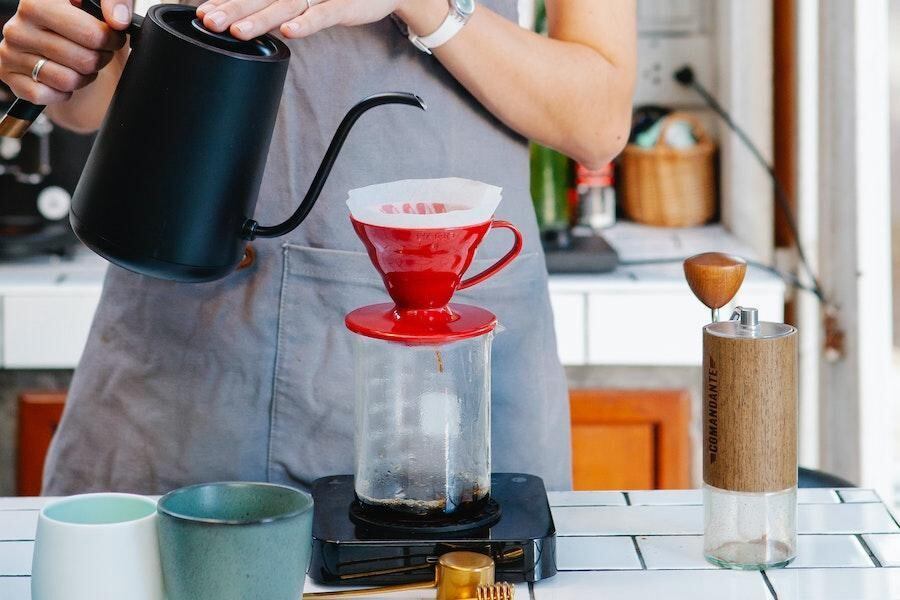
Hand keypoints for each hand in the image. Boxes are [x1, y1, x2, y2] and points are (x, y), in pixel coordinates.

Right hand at [0, 0, 125, 105]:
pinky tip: (61, 77)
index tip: (112, 37)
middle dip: (100, 60)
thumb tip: (119, 20)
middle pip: (84, 60)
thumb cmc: (79, 27)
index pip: (93, 34)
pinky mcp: (7, 74)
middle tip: (97, 52)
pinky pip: (47, 95)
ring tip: (79, 64)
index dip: (112, 40)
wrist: (56, 45)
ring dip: (83, 78)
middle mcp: (19, 24)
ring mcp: (11, 50)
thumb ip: (114, 2)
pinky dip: (61, 93)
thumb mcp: (97, 8)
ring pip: (68, 80)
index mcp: (39, 1)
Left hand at [196, 0, 429, 40]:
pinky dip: (305, 24)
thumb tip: (249, 22)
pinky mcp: (341, 5)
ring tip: (238, 33)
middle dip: (232, 10)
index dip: (225, 2)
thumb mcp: (305, 2)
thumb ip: (278, 11)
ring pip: (284, 7)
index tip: (203, 14)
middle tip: (210, 22)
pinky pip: (322, 15)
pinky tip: (289, 32)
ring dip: (260, 19)